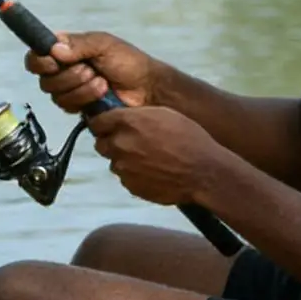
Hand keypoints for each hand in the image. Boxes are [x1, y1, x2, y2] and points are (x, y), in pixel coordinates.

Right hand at [25, 31, 157, 112]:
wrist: (147, 88)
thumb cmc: (128, 62)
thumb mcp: (104, 45)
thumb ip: (78, 44)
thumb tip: (54, 50)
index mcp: (66, 51)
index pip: (36, 58)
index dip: (40, 62)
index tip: (54, 62)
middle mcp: (63, 71)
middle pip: (45, 80)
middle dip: (70, 77)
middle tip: (91, 71)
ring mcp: (71, 91)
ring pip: (57, 96)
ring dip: (81, 89)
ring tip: (102, 83)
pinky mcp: (79, 108)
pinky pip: (68, 108)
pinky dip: (85, 100)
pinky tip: (102, 95)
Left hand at [89, 106, 226, 206]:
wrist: (203, 172)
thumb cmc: (189, 138)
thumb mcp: (164, 114)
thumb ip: (137, 116)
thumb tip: (121, 118)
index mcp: (128, 122)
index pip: (97, 121)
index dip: (103, 123)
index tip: (109, 125)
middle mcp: (120, 144)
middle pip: (101, 143)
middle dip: (111, 142)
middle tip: (131, 143)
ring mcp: (123, 167)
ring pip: (114, 162)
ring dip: (124, 159)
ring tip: (148, 159)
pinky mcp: (130, 185)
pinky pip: (126, 177)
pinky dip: (134, 175)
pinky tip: (153, 172)